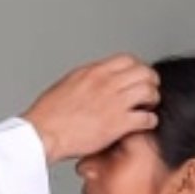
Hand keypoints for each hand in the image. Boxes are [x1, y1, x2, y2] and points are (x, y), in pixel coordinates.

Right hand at [23, 54, 158, 163]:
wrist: (42, 133)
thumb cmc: (47, 115)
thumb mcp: (65, 85)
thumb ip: (85, 79)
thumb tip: (93, 79)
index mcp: (92, 72)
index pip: (127, 59)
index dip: (137, 68)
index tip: (136, 77)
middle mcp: (106, 83)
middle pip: (144, 72)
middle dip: (149, 81)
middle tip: (148, 91)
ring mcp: (114, 102)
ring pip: (150, 91)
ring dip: (152, 100)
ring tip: (146, 107)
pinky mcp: (118, 123)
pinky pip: (147, 118)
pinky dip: (149, 121)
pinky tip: (142, 124)